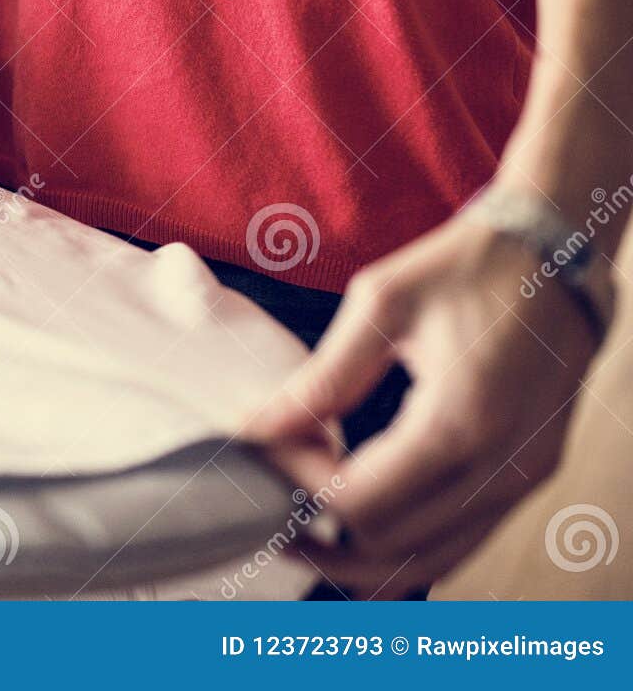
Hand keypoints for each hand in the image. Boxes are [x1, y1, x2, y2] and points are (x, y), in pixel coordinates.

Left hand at [247, 213, 602, 597]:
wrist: (557, 253)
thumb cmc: (467, 266)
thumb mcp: (381, 304)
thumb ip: (321, 377)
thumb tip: (258, 428)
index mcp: (459, 421)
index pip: (359, 499)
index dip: (300, 490)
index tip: (261, 460)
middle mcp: (500, 466)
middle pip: (390, 546)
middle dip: (320, 534)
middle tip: (266, 507)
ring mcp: (522, 479)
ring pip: (429, 561)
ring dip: (359, 556)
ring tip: (298, 527)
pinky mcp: (528, 476)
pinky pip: (460, 541)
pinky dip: (403, 547)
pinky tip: (355, 523)